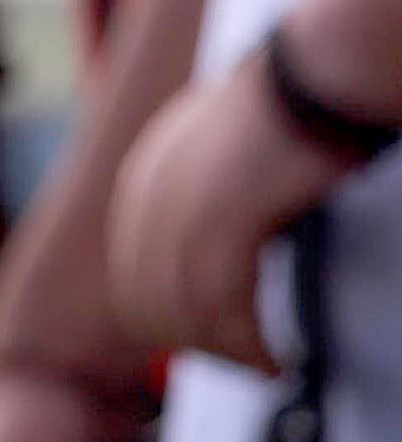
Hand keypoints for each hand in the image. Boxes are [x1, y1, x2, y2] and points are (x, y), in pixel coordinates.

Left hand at [109, 51, 350, 367]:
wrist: (311, 75)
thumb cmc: (284, 119)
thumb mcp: (219, 162)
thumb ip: (200, 205)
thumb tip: (214, 265)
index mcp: (141, 183)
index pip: (131, 279)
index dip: (172, 323)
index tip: (216, 345)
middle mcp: (146, 197)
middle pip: (148, 304)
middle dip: (198, 345)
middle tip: (248, 362)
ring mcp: (178, 209)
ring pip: (184, 314)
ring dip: (228, 353)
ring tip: (267, 365)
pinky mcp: (220, 220)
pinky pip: (222, 308)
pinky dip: (249, 344)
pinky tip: (277, 357)